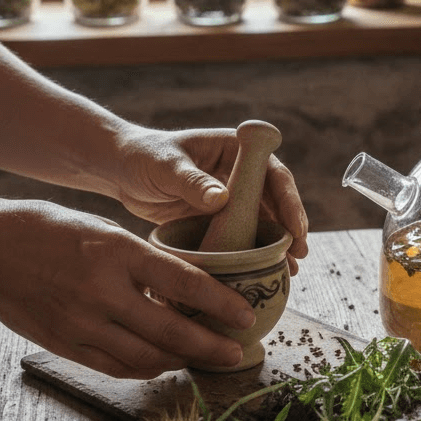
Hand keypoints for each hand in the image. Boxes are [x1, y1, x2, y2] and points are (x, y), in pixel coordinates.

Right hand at [0, 198, 257, 378]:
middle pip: (170, 331)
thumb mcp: (109, 230)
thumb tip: (190, 287)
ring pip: (144, 358)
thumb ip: (146, 261)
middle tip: (236, 353)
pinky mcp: (64, 345)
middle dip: (210, 347)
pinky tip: (163, 363)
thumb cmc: (54, 229)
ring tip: (204, 359)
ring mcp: (81, 323)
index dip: (220, 304)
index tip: (246, 316)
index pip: (184, 283)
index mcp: (118, 252)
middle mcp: (102, 291)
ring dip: (181, 361)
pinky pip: (114, 367)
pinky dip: (145, 368)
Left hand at [110, 126, 308, 269]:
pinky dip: (254, 252)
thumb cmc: (143, 157)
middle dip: (291, 226)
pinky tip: (266, 271)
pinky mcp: (219, 217)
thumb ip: (192, 181)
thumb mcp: (166, 166)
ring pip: (263, 220)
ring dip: (278, 243)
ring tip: (291, 270)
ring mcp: (231, 195)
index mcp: (236, 149)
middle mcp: (240, 171)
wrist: (120, 170)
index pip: (272, 173)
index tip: (296, 227)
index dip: (289, 200)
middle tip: (300, 253)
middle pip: (275, 199)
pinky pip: (243, 234)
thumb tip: (222, 198)